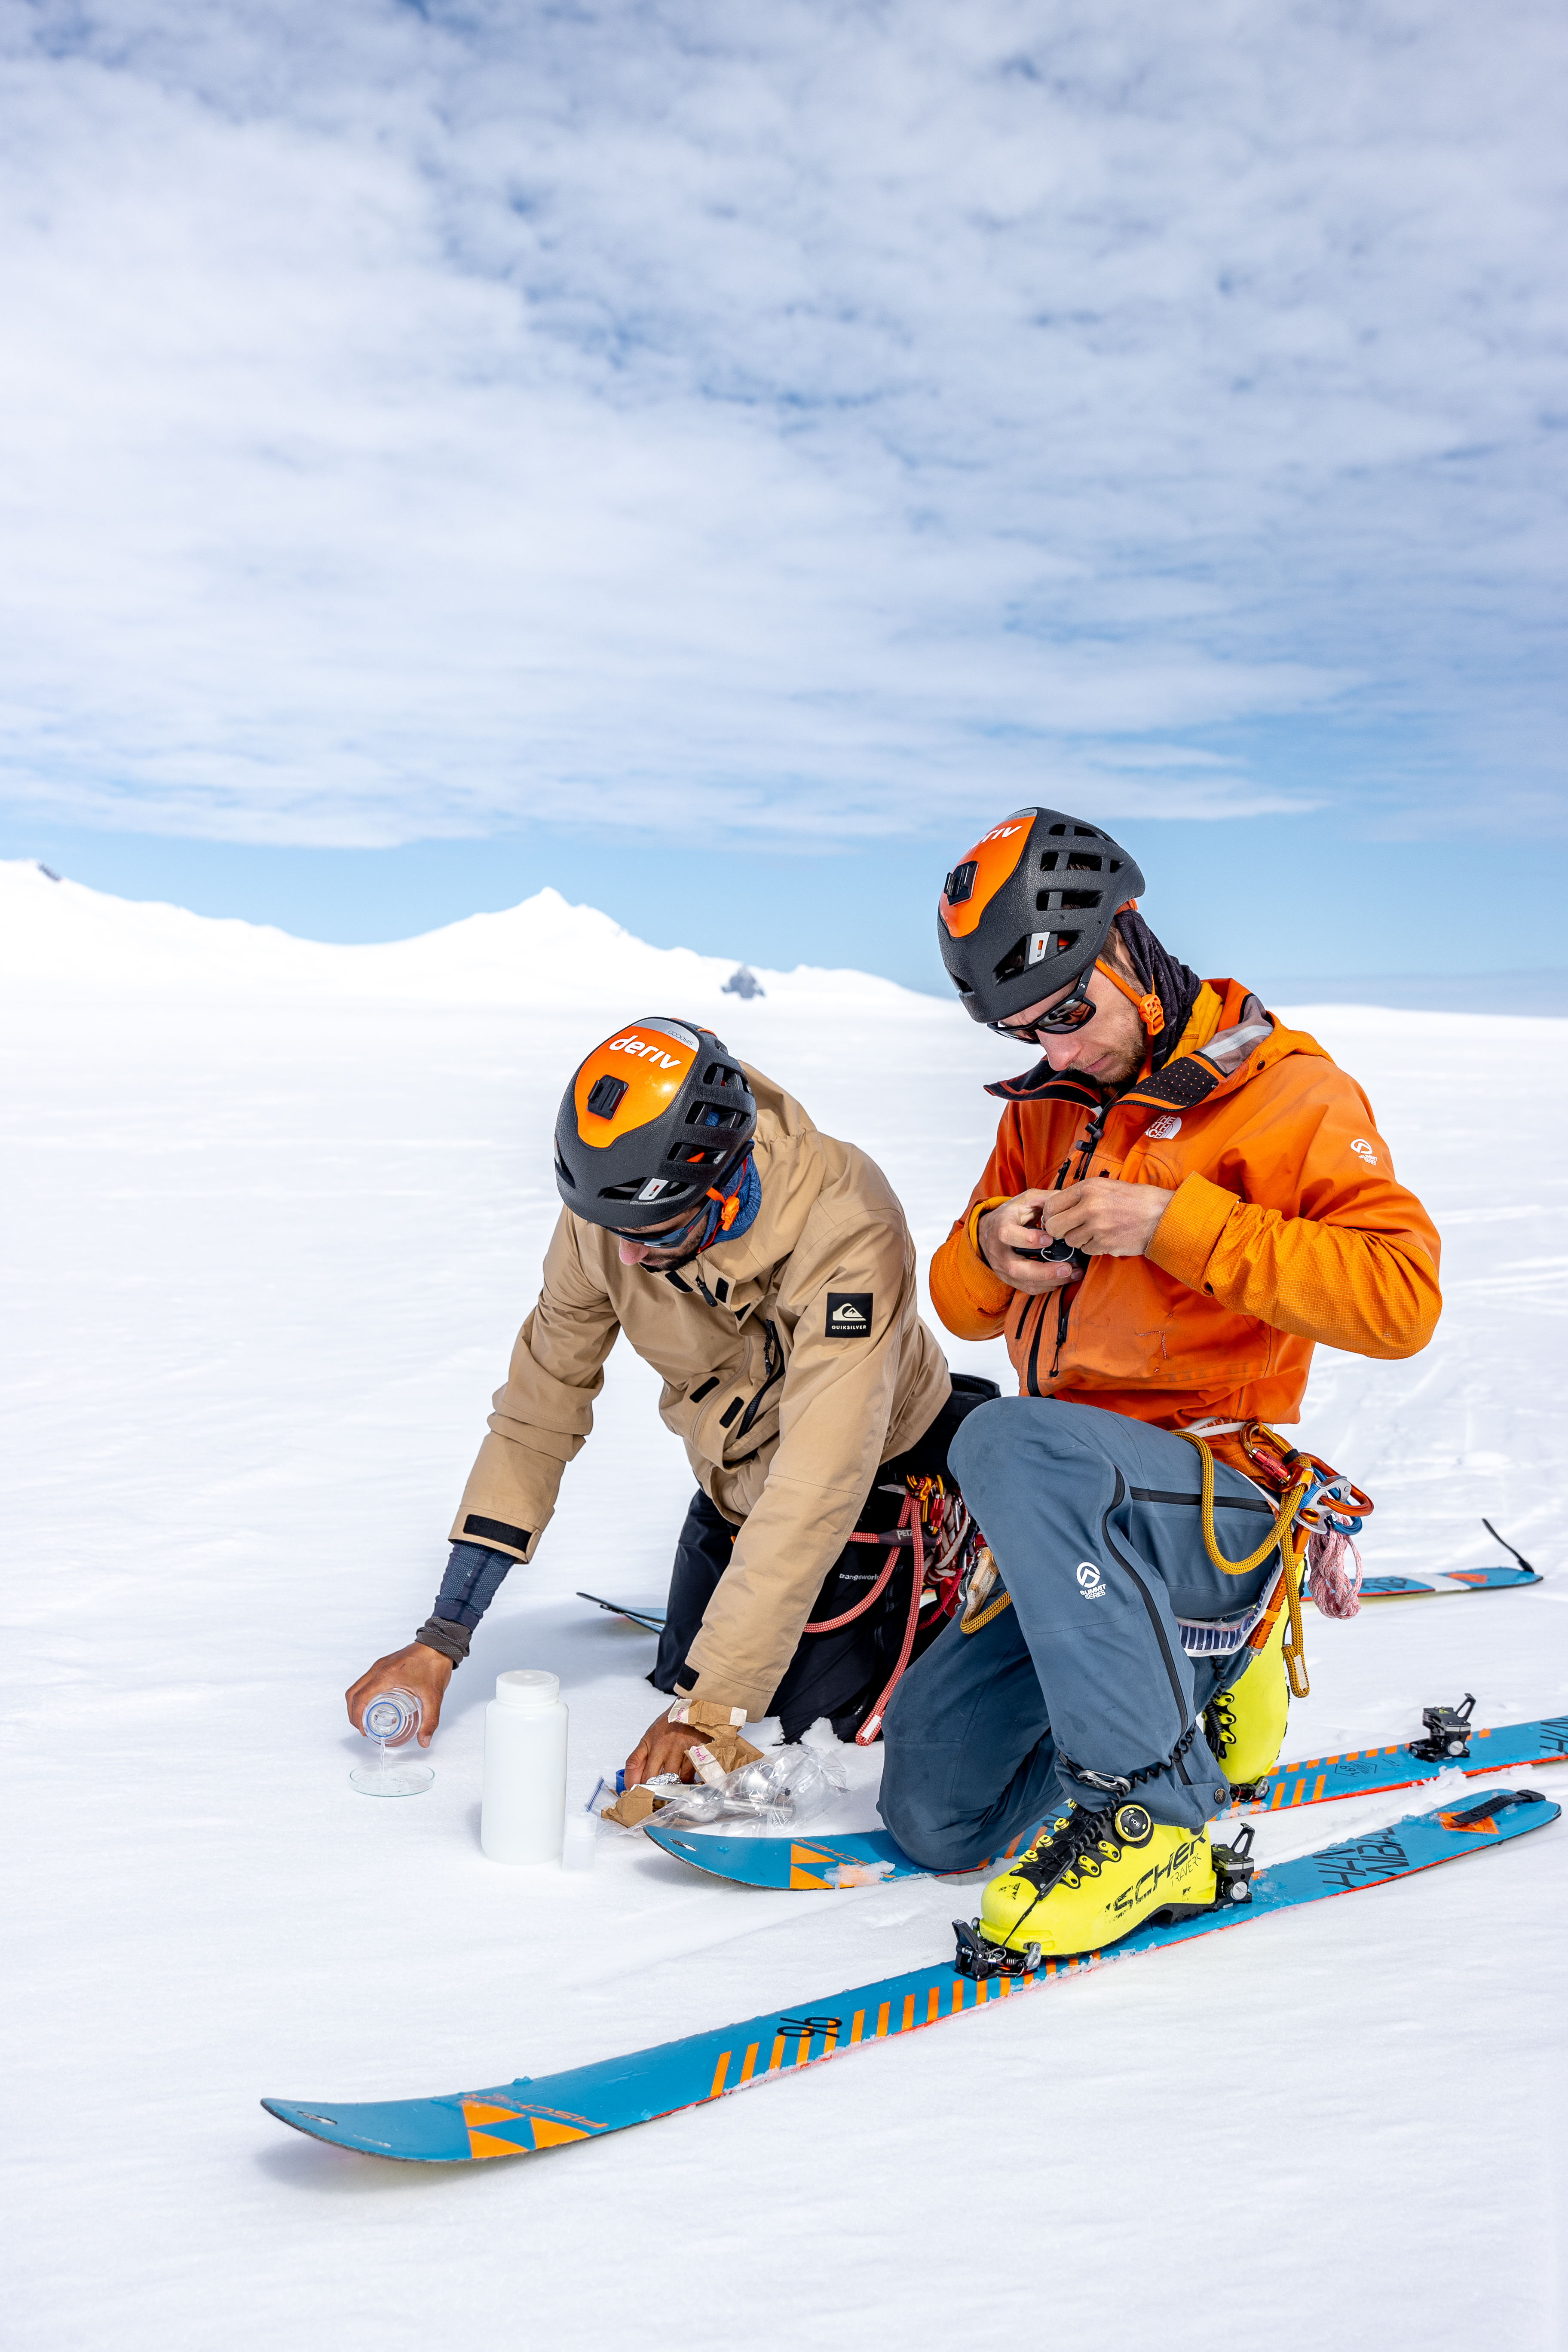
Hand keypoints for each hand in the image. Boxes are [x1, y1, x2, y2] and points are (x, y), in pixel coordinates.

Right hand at [345, 1641, 453, 1747]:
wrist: (440, 1643)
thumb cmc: (435, 1664)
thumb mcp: (433, 1696)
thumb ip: (430, 1720)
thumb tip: (424, 1741)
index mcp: (385, 1676)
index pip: (360, 1698)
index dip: (357, 1717)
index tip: (363, 1731)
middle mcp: (379, 1669)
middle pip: (353, 1692)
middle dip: (353, 1713)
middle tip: (362, 1728)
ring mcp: (381, 1665)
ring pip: (359, 1685)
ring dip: (358, 1702)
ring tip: (367, 1719)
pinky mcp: (386, 1663)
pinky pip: (368, 1680)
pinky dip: (366, 1693)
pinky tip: (378, 1704)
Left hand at [625, 1707, 710, 1787]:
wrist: (696, 1705)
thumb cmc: (674, 1721)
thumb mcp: (653, 1734)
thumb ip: (642, 1755)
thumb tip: (634, 1779)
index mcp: (649, 1739)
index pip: (633, 1763)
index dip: (630, 1781)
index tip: (632, 1793)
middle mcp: (662, 1744)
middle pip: (650, 1777)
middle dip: (650, 1791)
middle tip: (652, 1799)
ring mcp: (679, 1748)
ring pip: (671, 1780)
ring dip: (670, 1790)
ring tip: (670, 1794)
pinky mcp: (696, 1751)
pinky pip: (689, 1777)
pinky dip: (686, 1785)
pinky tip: (686, 1786)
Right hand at [976, 1190, 1083, 1292]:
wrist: (989, 1232)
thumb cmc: (1011, 1215)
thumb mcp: (1025, 1200)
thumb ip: (1045, 1199)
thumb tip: (1067, 1202)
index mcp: (1000, 1227)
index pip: (1009, 1235)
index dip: (1029, 1239)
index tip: (1050, 1239)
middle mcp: (999, 1251)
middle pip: (1017, 1268)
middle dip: (1044, 1271)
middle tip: (1068, 1268)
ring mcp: (1003, 1268)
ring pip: (1025, 1282)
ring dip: (1052, 1281)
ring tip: (1074, 1274)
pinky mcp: (1010, 1279)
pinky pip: (1029, 1288)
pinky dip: (1048, 1286)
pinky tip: (1064, 1278)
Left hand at [1041, 1177, 1174, 1258]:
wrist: (1161, 1215)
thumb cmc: (1135, 1200)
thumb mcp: (1106, 1186)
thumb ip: (1081, 1195)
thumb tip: (1057, 1207)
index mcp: (1088, 1188)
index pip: (1051, 1205)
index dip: (1050, 1215)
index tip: (1056, 1219)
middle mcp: (1089, 1206)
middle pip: (1054, 1227)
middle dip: (1059, 1231)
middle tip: (1070, 1229)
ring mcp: (1097, 1227)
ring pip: (1070, 1241)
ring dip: (1079, 1239)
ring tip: (1096, 1231)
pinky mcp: (1105, 1244)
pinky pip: (1086, 1250)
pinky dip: (1093, 1247)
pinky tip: (1106, 1238)